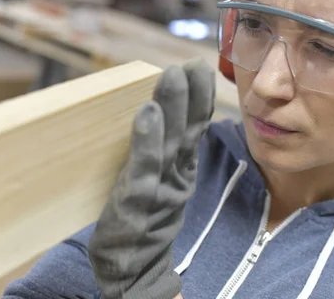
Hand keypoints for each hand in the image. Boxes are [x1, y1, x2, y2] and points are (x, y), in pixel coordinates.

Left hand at [87, 58, 214, 298]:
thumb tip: (165, 114)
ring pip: (169, 143)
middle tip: (193, 64)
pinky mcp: (137, 202)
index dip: (200, 99)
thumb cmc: (143, 220)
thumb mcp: (161, 182)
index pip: (195, 129)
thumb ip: (165, 151)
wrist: (133, 270)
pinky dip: (148, 139)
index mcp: (182, 169)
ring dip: (173, 108)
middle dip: (191, 96)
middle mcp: (176, 175)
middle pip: (186, 131)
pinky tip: (149, 113)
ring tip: (173, 76)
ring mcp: (159, 189)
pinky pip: (144, 167)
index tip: (200, 69)